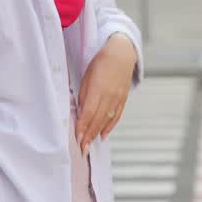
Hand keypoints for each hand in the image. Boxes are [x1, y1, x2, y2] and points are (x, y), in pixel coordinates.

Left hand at [76, 34, 136, 151]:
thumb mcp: (87, 76)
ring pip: (107, 120)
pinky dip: (109, 127)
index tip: (77, 138)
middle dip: (89, 135)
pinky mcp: (123, 99)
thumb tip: (80, 112)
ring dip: (97, 133)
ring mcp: (118, 98)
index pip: (88, 113)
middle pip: (97, 120)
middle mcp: (109, 96)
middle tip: (82, 148)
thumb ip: (84, 95)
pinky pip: (116, 116)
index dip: (82, 127)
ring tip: (90, 145)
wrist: (121, 53)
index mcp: (98, 89)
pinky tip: (103, 135)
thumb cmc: (101, 63)